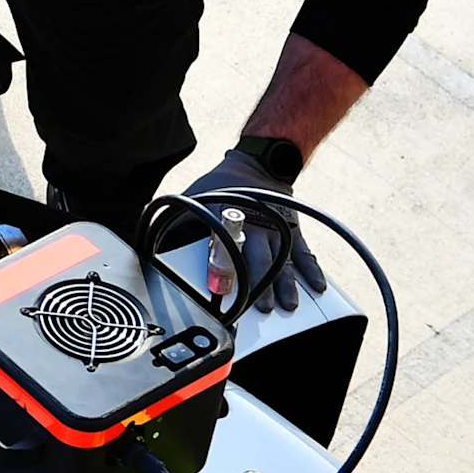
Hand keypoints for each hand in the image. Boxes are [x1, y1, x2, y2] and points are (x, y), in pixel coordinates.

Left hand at [172, 147, 323, 311]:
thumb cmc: (223, 184)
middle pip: (260, 261)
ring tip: (289, 305)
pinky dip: (312, 270)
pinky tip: (317, 286)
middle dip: (261, 286)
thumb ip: (182, 218)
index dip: (224, 269)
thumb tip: (156, 233)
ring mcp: (277, 230)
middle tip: (265, 308)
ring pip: (283, 261)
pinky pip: (304, 252)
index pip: (226, 249)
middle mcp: (256, 228)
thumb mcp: (197, 196)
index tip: (223, 288)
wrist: (258, 164)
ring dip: (286, 284)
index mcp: (230, 220)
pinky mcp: (293, 230)